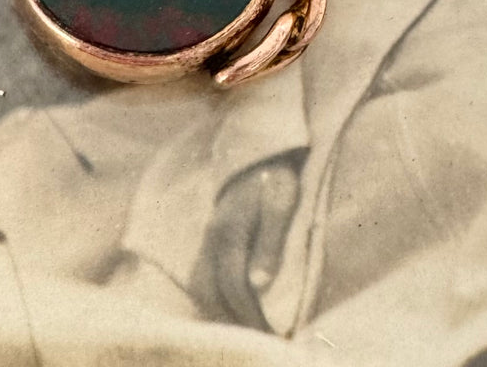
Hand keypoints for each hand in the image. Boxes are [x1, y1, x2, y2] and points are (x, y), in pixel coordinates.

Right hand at [190, 154, 300, 329]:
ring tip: (245, 325)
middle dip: (235, 320)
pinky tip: (231, 302)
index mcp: (229, 234)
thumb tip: (259, 284)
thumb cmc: (276, 176)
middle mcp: (212, 239)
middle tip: (259, 337)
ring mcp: (209, 236)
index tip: (268, 335)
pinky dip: (216, 293)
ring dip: (222, 309)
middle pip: (215, 292)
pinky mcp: (211, 233)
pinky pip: (205, 273)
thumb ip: (270, 243)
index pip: (235, 288)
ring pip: (205, 285)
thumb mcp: (281, 205)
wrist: (259, 148)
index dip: (250, 315)